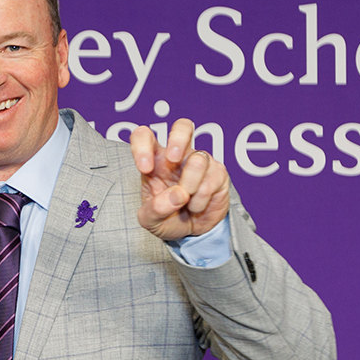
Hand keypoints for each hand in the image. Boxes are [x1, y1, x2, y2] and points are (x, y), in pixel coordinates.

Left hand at [130, 119, 229, 240]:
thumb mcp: (150, 221)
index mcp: (155, 160)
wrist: (193, 233)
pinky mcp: (218, 173)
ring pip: (197, 160)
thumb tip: (178, 195)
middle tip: (173, 159)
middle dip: (178, 138)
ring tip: (185, 202)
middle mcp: (178, 156)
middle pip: (183, 126)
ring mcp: (200, 162)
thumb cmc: (168, 218)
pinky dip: (200, 200)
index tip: (145, 169)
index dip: (142, 146)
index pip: (144, 136)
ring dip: (189, 186)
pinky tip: (197, 205)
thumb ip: (155, 210)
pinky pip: (210, 181)